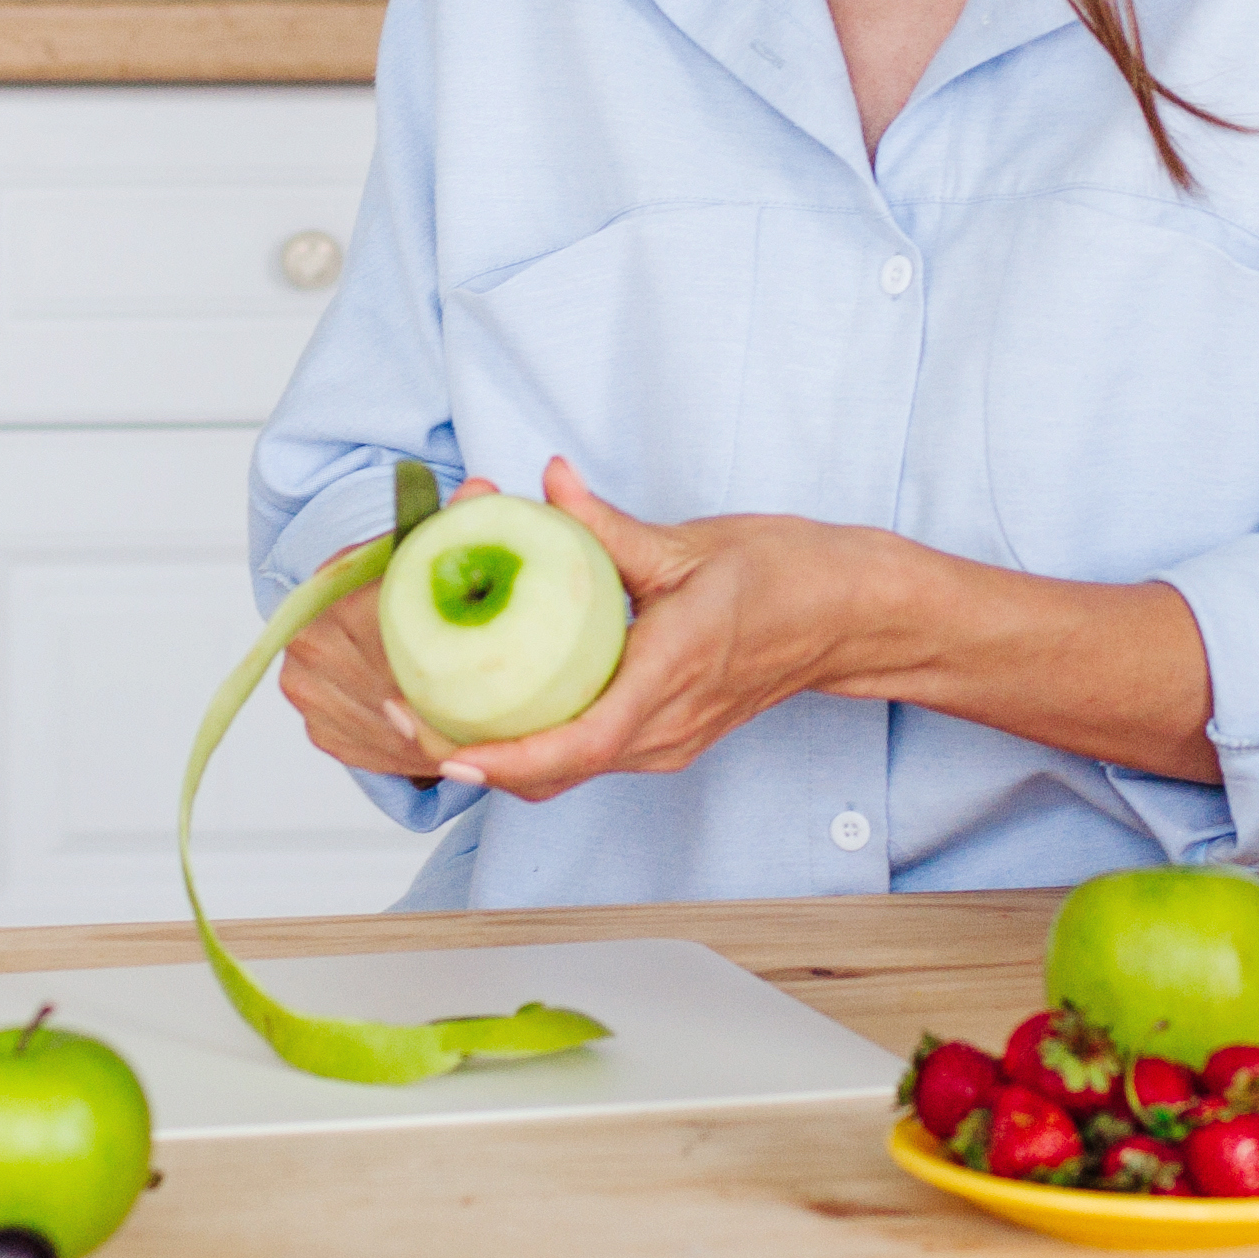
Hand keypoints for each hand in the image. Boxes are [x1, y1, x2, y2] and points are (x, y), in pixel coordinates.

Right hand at [276, 475, 504, 781]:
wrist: (349, 604)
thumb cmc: (398, 577)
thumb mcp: (429, 542)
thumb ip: (455, 520)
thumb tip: (484, 491)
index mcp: (336, 587)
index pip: (405, 631)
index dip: (462, 652)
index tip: (508, 661)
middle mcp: (311, 642)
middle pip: (404, 690)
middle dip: (459, 702)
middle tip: (514, 705)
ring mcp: (309, 690)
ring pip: (398, 730)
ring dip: (444, 733)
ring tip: (490, 724)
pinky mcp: (319, 729)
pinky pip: (385, 753)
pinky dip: (422, 749)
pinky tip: (451, 738)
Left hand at [432, 459, 880, 804]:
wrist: (852, 617)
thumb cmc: (788, 578)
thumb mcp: (693, 546)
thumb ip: (609, 527)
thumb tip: (547, 482)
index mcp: (670, 679)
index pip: (576, 747)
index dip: (503, 760)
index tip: (443, 750)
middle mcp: (664, 730)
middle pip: (555, 774)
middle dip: (473, 758)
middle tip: (406, 715)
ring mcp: (667, 741)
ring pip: (566, 770)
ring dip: (498, 753)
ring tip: (433, 709)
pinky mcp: (665, 736)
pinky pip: (585, 752)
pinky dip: (533, 741)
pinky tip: (494, 700)